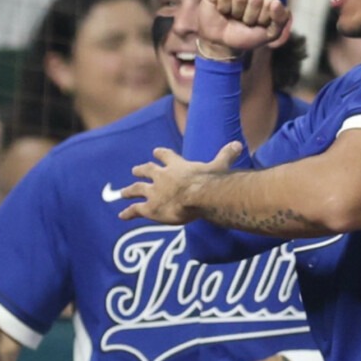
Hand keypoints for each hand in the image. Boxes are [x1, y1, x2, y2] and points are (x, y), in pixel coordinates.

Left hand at [117, 142, 240, 223]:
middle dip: (141, 170)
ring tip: (123, 192)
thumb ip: (226, 155)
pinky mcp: (149, 208)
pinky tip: (121, 215)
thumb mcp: (218, 166)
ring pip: (137, 189)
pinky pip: (135, 210)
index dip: (160, 154)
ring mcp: (153, 192)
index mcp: (176, 165)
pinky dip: (128, 213)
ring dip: (129, 190)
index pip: (165, 156)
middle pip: (147, 171)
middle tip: (134, 170)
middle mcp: (161, 176)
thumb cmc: (208, 181)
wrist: (195, 196)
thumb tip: (238, 144)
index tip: (155, 152)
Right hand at [196, 0, 290, 54]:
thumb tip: (276, 3)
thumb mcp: (270, 33)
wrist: (220, 42)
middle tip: (242, 20)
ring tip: (231, 14)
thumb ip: (281, 19)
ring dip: (235, 12)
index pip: (271, 1)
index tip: (256, 23)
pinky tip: (221, 9)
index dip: (264, 18)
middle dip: (250, 16)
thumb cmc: (244, 34)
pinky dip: (223, 7)